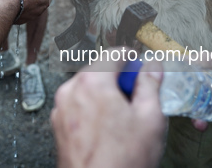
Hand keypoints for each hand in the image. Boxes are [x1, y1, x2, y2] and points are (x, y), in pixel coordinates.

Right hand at [4, 0, 53, 23]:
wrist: (8, 4)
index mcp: (46, 1)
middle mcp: (40, 10)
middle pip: (40, 0)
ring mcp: (31, 16)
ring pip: (32, 6)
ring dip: (28, 1)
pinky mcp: (22, 19)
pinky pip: (24, 11)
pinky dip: (22, 7)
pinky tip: (16, 3)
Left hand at [51, 56, 166, 167]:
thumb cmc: (122, 161)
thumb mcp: (149, 118)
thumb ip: (150, 85)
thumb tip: (153, 67)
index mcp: (92, 82)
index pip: (114, 54)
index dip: (133, 59)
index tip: (142, 68)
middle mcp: (70, 91)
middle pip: (98, 70)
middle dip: (119, 79)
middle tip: (137, 96)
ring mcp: (61, 110)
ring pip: (87, 89)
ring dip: (105, 94)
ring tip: (124, 117)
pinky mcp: (58, 126)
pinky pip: (78, 106)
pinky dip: (92, 109)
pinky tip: (108, 128)